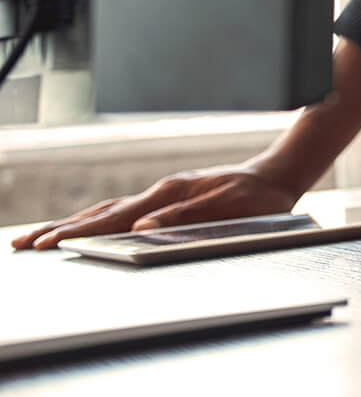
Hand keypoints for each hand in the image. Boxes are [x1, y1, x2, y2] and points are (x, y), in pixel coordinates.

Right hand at [10, 164, 302, 250]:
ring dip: (70, 225)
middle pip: (100, 213)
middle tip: (23, 246)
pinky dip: (94, 221)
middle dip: (59, 230)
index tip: (48, 243)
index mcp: (170, 194)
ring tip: (37, 239)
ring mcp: (160, 195)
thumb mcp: (231, 207)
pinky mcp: (166, 200)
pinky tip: (80, 229)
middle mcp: (159, 192)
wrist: (276, 174)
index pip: (115, 217)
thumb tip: (143, 226)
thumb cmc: (258, 195)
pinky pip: (121, 212)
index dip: (80, 232)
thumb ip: (187, 217)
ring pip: (106, 211)